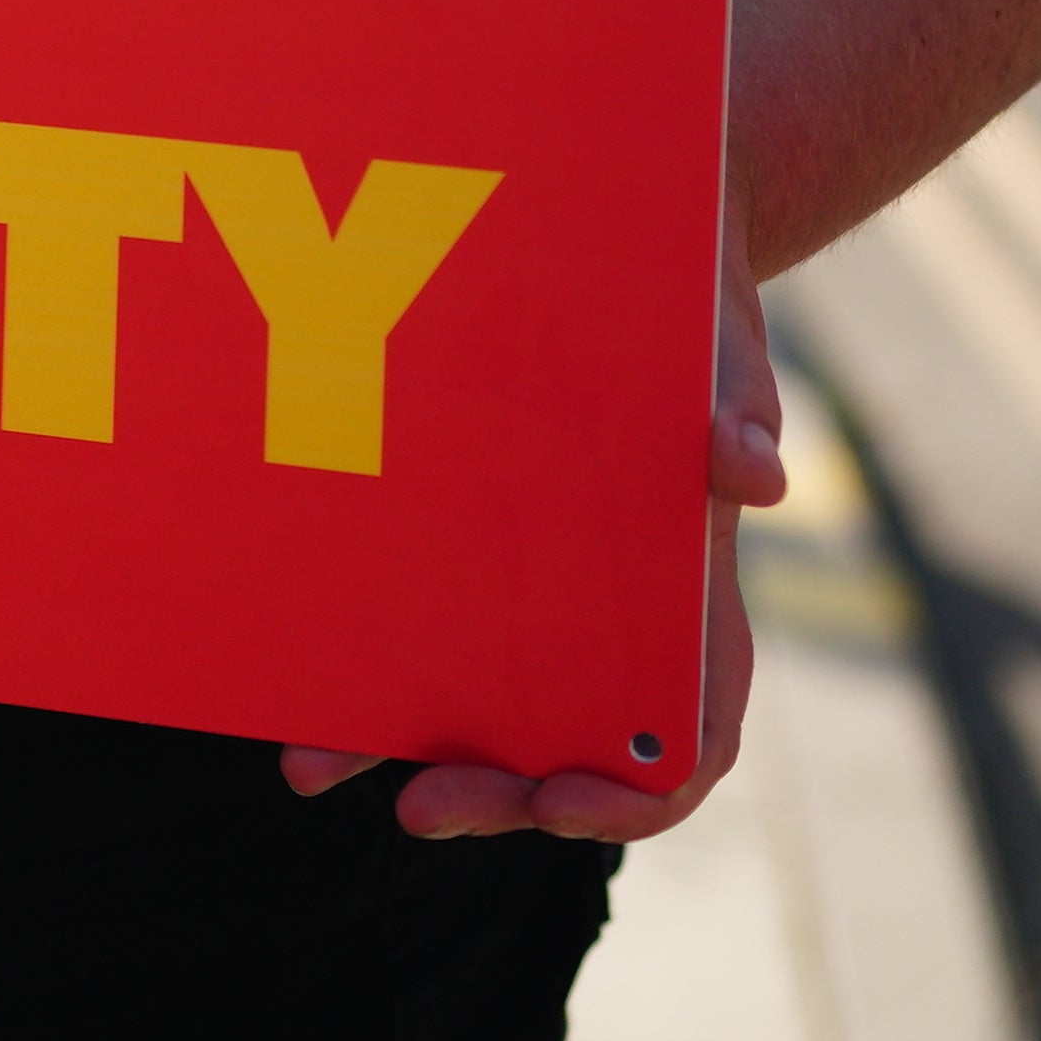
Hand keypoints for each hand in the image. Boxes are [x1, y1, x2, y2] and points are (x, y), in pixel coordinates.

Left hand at [283, 200, 785, 843]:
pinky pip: (409, 633)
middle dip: (496, 795)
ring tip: (308, 766)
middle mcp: (607, 618)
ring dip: (396, 750)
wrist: (608, 235)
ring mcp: (528, 594)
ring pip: (471, 711)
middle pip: (564, 755)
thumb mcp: (719, 339)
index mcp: (689, 600)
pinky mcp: (456, 550)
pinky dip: (355, 670)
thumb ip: (738, 404)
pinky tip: (284, 680)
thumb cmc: (682, 301)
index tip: (565, 804)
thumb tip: (756, 475)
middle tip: (416, 805)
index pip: (688, 741)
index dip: (637, 796)